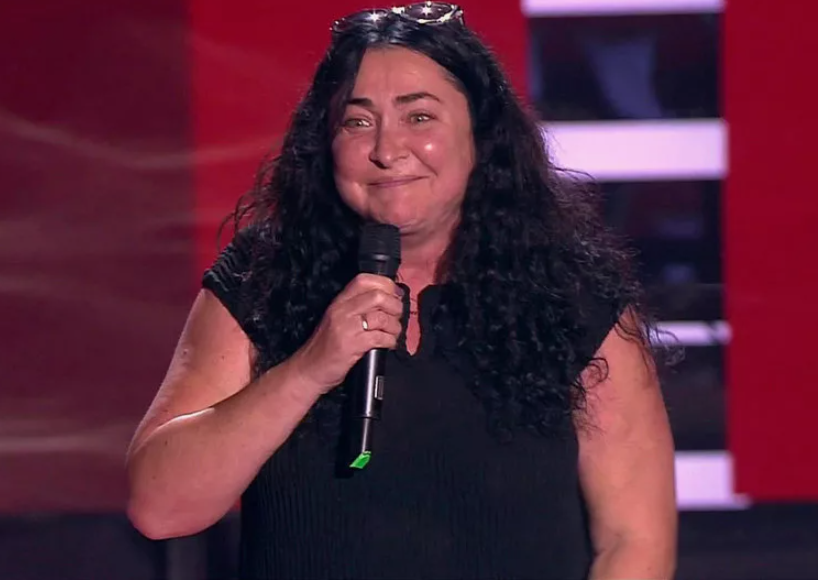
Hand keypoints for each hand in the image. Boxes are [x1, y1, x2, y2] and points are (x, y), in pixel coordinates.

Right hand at [290, 274, 403, 394]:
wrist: (309, 369)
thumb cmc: (325, 347)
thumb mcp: (337, 319)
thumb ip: (356, 307)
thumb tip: (386, 299)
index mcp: (339, 302)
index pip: (364, 280)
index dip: (385, 284)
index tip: (394, 295)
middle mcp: (342, 311)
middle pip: (378, 296)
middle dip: (395, 306)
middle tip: (396, 316)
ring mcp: (346, 327)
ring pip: (382, 318)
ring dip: (395, 326)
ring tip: (393, 333)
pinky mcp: (352, 345)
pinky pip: (380, 337)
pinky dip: (390, 341)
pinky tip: (388, 344)